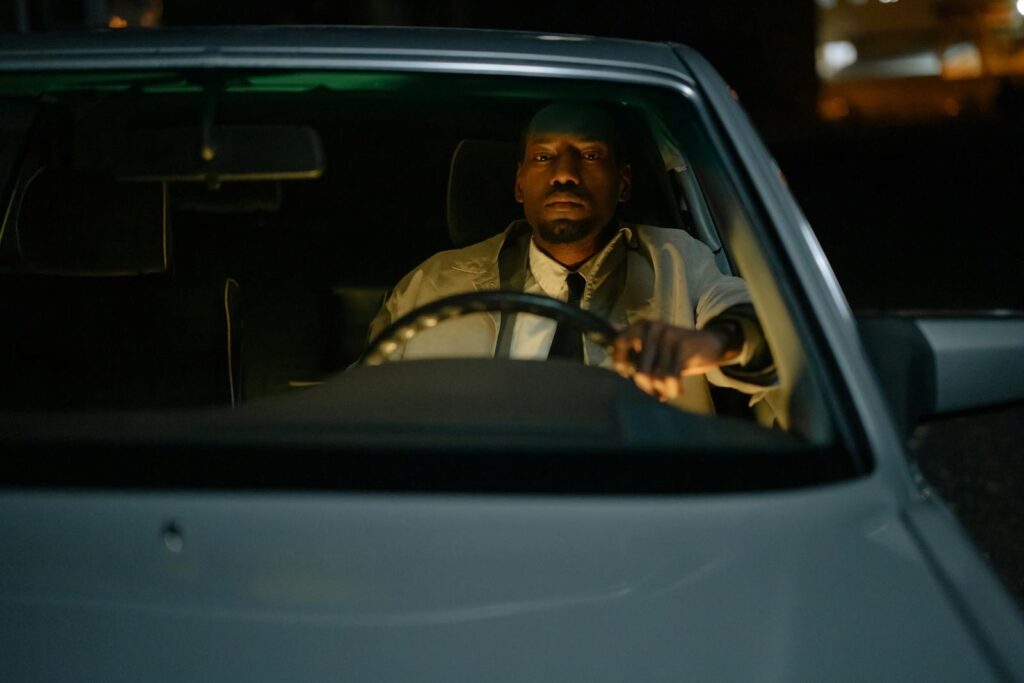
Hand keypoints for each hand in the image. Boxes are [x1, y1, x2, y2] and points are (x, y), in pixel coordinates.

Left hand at [612, 320, 738, 401]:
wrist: (710, 344)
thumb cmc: (677, 353)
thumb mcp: (656, 354)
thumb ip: (641, 363)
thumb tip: (629, 387)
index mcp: (642, 327)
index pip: (619, 342)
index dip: (620, 362)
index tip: (626, 375)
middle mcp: (652, 328)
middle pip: (640, 369)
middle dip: (648, 387)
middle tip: (656, 393)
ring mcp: (668, 335)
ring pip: (656, 376)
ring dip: (663, 390)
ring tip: (669, 392)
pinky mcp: (683, 345)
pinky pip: (671, 376)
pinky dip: (674, 389)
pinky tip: (678, 390)